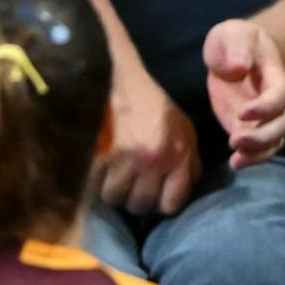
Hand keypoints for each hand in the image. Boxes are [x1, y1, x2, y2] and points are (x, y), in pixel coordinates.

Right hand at [93, 66, 200, 215]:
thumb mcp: (184, 129)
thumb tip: (185, 189)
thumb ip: (190, 162)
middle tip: (131, 187)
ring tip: (113, 179)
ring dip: (113, 191)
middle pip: (141, 205)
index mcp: (177, 156)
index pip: (171, 204)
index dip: (161, 204)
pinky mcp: (99, 153)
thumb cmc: (152, 104)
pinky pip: (94, 184)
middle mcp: (153, 161)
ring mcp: (124, 159)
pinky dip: (94, 181)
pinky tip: (99, 170)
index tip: (154, 196)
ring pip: (115, 198)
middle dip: (135, 199)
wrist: (119, 79)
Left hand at [205, 19, 284, 169]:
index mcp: (275, 77)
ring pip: (273, 142)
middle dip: (262, 137)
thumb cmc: (236, 40)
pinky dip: (251, 158)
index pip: (279, 97)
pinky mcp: (250, 127)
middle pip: (281, 126)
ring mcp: (264, 118)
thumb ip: (236, 46)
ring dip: (257, 153)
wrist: (237, 52)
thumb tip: (239, 65)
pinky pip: (259, 148)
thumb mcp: (232, 33)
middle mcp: (276, 102)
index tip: (242, 112)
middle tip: (235, 140)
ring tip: (236, 159)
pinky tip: (235, 163)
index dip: (265, 107)